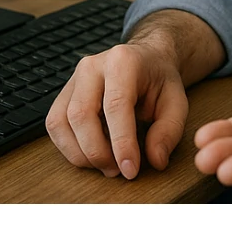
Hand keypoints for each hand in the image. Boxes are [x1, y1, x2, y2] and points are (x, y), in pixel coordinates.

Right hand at [45, 41, 188, 178]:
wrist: (145, 60)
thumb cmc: (159, 80)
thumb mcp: (177, 101)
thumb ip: (168, 130)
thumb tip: (155, 159)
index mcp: (123, 61)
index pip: (116, 105)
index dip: (121, 143)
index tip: (130, 170)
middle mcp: (93, 66)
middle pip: (81, 115)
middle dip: (97, 152)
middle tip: (118, 170)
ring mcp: (74, 78)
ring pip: (61, 122)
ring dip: (80, 153)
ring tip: (105, 164)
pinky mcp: (64, 93)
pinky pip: (55, 124)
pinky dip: (69, 147)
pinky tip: (91, 152)